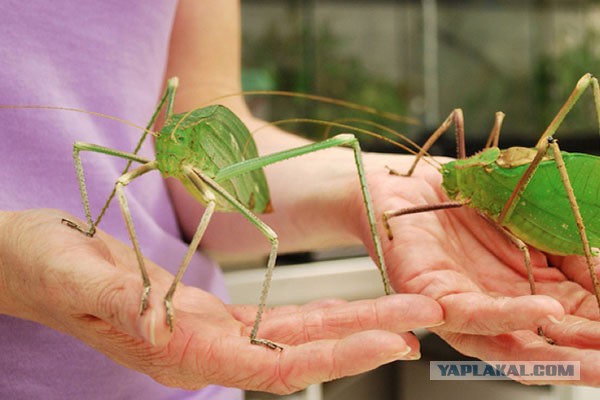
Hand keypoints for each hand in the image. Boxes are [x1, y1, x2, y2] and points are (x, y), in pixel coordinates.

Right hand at [0, 209, 442, 393]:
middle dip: (366, 335)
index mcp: (179, 349)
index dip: (335, 356)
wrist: (30, 261)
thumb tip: (167, 326)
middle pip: (302, 352)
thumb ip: (119, 302)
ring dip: (354, 324)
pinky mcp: (211, 315)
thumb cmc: (43, 266)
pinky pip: (278, 321)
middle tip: (423, 318)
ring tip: (405, 311)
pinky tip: (349, 307)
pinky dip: (320, 313)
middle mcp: (204, 349)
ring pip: (297, 336)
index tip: (389, 339)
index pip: (273, 364)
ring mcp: (211, 334)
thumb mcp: (72, 274)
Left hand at [359, 154, 599, 385]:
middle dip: (588, 361)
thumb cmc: (470, 201)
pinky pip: (472, 314)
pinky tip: (546, 312)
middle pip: (548, 348)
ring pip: (512, 345)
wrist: (412, 181)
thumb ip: (575, 255)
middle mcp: (497, 309)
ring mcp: (464, 308)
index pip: (575, 324)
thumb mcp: (537, 224)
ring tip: (598, 361)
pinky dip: (511, 315)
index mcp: (526, 293)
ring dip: (559, 357)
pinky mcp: (431, 296)